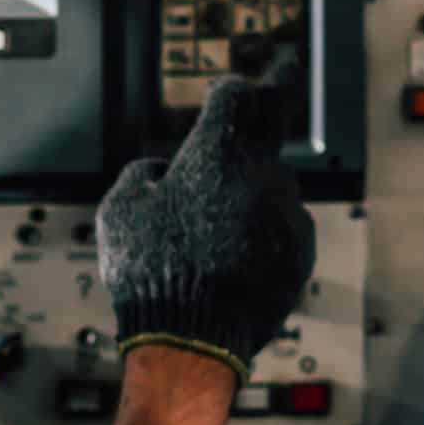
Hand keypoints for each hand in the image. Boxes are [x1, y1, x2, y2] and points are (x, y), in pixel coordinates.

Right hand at [97, 79, 315, 378]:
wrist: (193, 340)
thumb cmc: (150, 271)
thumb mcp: (121, 210)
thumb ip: (144, 174)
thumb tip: (162, 170)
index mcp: (216, 153)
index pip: (235, 96)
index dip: (231, 89)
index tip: (229, 91)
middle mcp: (261, 174)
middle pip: (266, 136)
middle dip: (260, 124)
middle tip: (279, 84)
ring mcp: (288, 212)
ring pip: (275, 188)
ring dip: (255, 196)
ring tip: (219, 233)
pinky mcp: (303, 250)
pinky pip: (285, 229)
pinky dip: (267, 235)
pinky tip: (237, 261)